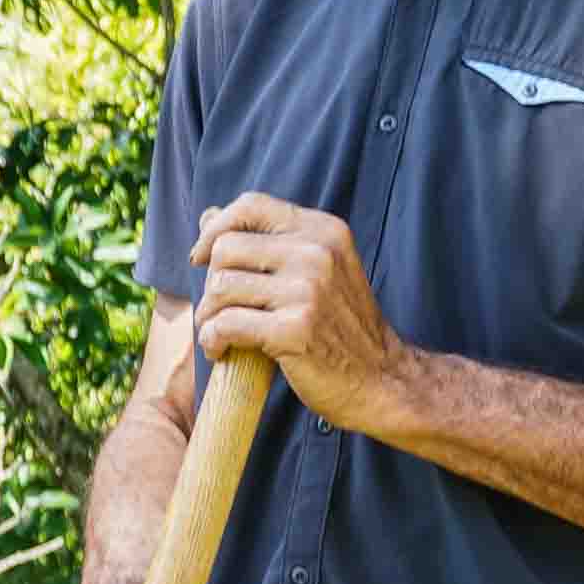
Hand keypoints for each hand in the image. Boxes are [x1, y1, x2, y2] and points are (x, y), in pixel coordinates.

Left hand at [189, 196, 412, 433]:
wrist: (382, 378)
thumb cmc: (340, 327)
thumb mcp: (318, 270)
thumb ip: (268, 242)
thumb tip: (208, 217)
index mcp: (323, 231)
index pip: (251, 205)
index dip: (215, 229)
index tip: (201, 257)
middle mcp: (317, 253)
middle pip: (226, 249)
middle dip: (211, 283)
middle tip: (220, 311)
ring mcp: (307, 290)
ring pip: (220, 287)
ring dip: (208, 316)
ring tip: (219, 334)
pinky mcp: (293, 329)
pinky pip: (225, 324)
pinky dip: (212, 340)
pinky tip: (221, 351)